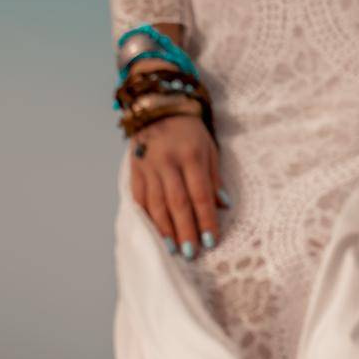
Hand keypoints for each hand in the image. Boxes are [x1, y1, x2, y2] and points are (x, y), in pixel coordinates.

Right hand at [129, 111, 229, 260]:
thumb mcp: (209, 148)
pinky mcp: (134, 170)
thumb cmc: (189, 131)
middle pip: (177, 203)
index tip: (210, 241)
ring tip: (173, 249)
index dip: (205, 220)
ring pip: (156, 204)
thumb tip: (223, 206)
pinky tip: (154, 232)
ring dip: (165, 229)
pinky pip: (139, 198)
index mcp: (190, 156)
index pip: (200, 195)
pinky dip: (147, 217)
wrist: (157, 106)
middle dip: (185, 230)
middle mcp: (167, 162)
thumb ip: (214, 178)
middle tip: (191, 252)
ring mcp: (148, 167)